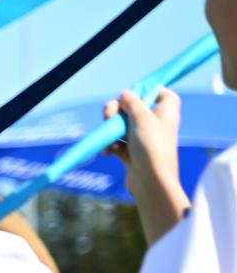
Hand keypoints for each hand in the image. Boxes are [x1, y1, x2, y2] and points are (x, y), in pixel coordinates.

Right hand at [105, 88, 183, 208]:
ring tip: (107, 138)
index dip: (144, 92)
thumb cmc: (152, 146)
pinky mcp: (133, 152)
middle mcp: (157, 122)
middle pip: (133, 108)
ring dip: (110, 129)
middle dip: (116, 112)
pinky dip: (111, 145)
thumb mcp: (141, 117)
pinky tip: (106, 152)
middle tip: (108, 115)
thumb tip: (126, 93)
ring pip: (122, 125)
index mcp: (166, 109)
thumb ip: (132, 102)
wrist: (151, 180)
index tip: (131, 97)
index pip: (158, 92)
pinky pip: (118, 142)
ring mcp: (144, 137)